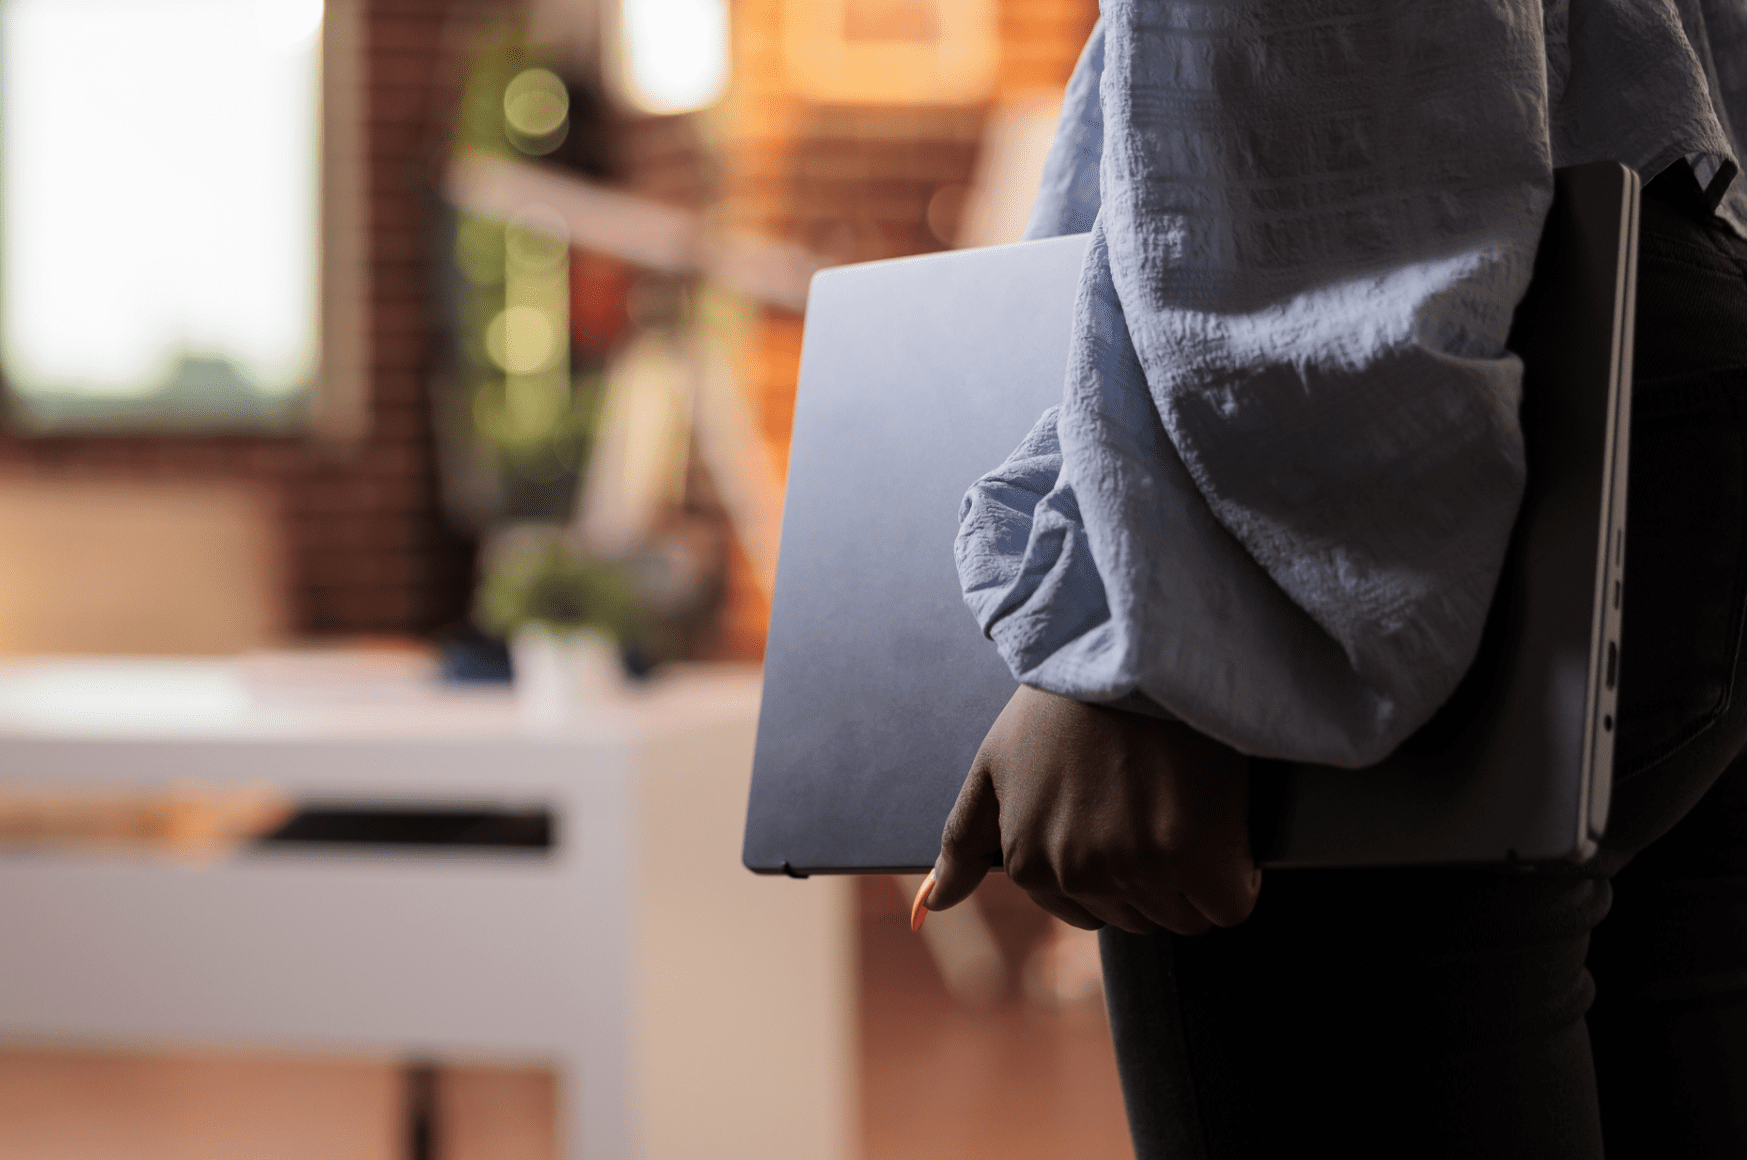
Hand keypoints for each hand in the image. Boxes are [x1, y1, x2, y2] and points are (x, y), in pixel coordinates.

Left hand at [924, 684, 1260, 934]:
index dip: (1117, 869)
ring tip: (1185, 808)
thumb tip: (935, 903)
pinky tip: (1223, 827)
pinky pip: (1229, 905)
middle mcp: (1079, 875)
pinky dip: (1235, 876)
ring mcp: (1139, 868)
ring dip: (1195, 876)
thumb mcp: (994, 764)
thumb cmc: (1062, 704)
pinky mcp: (1199, 856)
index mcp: (1030, 865)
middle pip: (1139, 917)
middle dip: (1152, 877)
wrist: (1129, 649)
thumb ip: (964, 838)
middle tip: (1155, 805)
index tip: (1125, 817)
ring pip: (1185, 917)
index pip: (1091, 915)